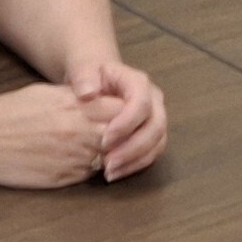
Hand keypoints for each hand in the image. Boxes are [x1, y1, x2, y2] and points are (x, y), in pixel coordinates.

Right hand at [0, 81, 126, 188]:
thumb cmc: (7, 113)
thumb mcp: (46, 94)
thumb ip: (77, 98)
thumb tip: (98, 100)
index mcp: (75, 107)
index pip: (121, 109)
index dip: (126, 112)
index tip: (122, 113)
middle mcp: (79, 133)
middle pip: (121, 136)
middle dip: (123, 136)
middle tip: (116, 134)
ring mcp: (73, 158)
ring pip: (109, 157)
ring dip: (107, 154)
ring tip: (95, 148)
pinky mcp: (63, 179)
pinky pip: (89, 174)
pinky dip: (89, 168)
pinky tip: (75, 161)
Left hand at [65, 55, 168, 179]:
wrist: (95, 79)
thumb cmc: (89, 75)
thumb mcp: (83, 69)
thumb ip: (83, 77)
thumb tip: (88, 93)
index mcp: (138, 82)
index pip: (142, 102)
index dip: (127, 123)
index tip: (104, 140)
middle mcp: (153, 100)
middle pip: (156, 126)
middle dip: (133, 148)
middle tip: (107, 163)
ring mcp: (156, 117)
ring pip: (158, 142)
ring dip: (135, 160)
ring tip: (110, 172)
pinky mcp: (152, 133)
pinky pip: (152, 152)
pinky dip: (136, 165)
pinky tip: (115, 173)